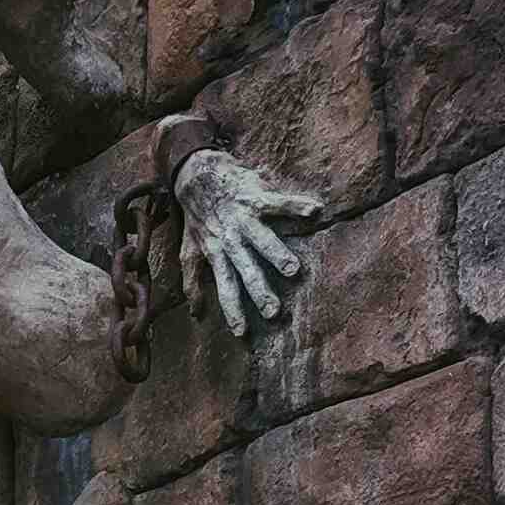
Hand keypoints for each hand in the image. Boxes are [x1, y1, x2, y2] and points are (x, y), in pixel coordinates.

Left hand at [172, 147, 321, 336]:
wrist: (195, 171)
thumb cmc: (198, 216)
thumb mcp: (189, 249)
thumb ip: (192, 281)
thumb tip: (196, 313)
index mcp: (216, 252)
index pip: (224, 286)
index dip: (232, 309)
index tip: (242, 333)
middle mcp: (230, 238)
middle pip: (245, 268)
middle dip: (259, 290)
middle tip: (274, 311)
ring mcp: (244, 216)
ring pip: (261, 238)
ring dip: (276, 253)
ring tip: (293, 270)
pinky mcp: (256, 195)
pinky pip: (278, 202)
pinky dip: (296, 205)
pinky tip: (315, 211)